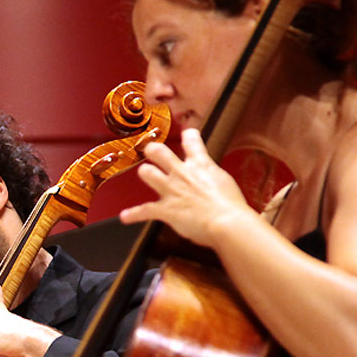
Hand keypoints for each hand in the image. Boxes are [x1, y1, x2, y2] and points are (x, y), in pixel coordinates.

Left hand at [118, 128, 251, 246]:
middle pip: (159, 151)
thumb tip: (214, 182)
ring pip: (147, 173)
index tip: (186, 134)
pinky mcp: (165, 209)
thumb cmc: (232, 206)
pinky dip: (133, 215)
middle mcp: (182, 173)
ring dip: (145, 173)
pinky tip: (125, 217)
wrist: (227, 222)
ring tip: (145, 174)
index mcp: (201, 165)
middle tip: (151, 150)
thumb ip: (213, 178)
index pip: (191, 140)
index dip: (188, 135)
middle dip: (153, 149)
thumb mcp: (225, 183)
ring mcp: (171, 190)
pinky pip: (143, 211)